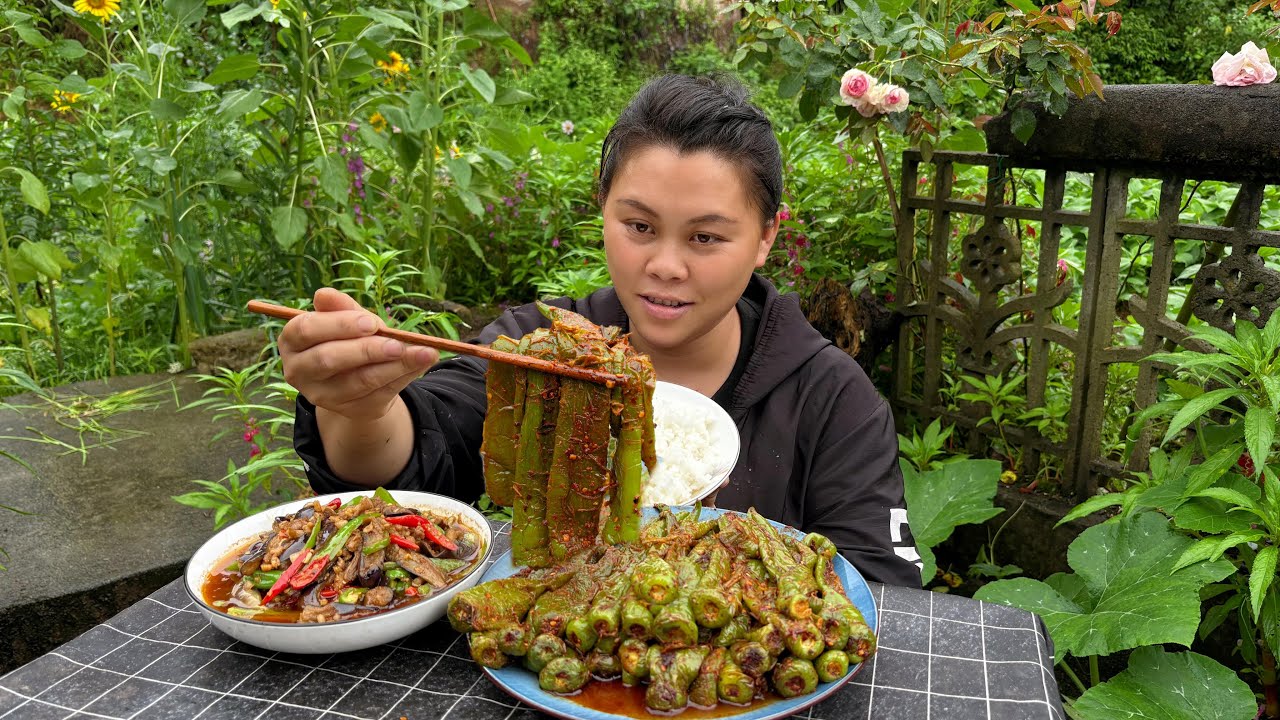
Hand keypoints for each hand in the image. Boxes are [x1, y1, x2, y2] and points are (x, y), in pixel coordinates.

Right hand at [279, 288, 436, 421]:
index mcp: (292, 341)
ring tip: (423, 353)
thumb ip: (341, 307)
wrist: (356, 377)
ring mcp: (322, 395)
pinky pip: (379, 394)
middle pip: (328, 359)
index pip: (307, 330)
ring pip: (358, 381)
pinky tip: (422, 363)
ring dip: (394, 366)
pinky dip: (404, 377)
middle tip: (397, 343)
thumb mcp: (346, 319)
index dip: (340, 325)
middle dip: (366, 350)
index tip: (371, 322)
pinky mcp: (348, 410)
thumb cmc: (348, 338)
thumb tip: (324, 294)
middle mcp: (299, 371)